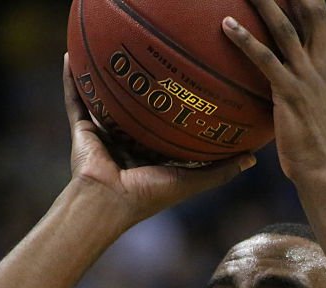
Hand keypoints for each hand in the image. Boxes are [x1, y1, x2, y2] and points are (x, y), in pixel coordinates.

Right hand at [61, 54, 255, 225]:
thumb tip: (254, 158)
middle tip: (157, 55)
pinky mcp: (81, 129)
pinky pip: (75, 98)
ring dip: (106, 74)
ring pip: (104, 97)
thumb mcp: (192, 180)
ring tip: (113, 47)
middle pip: (137, 106)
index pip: (166, 124)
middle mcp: (127, 141)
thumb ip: (221, 170)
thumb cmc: (150, 194)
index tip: (192, 84)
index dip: (177, 105)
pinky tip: (72, 54)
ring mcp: (103, 133)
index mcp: (151, 153)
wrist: (109, 202)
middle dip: (144, 84)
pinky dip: (71, 78)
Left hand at [222, 0, 325, 184]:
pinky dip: (245, 39)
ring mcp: (307, 78)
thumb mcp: (310, 108)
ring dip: (266, 2)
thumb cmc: (311, 145)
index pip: (321, 18)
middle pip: (311, 12)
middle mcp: (321, 65)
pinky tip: (226, 25)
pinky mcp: (290, 94)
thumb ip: (296, 87)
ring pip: (285, 28)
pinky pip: (265, 59)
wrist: (323, 171)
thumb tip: (273, 81)